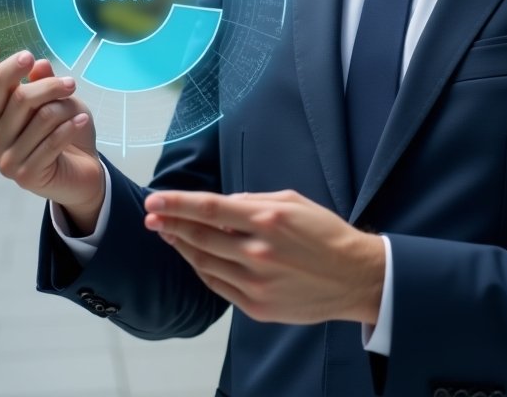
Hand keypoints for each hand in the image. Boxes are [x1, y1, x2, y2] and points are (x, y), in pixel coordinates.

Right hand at [0, 42, 103, 231]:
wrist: (80, 172)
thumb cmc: (65, 130)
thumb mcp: (58, 100)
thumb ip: (44, 84)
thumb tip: (39, 65)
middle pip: (18, 96)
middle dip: (50, 86)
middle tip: (71, 83)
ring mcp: (3, 158)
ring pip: (41, 117)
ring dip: (66, 109)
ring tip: (78, 110)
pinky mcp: (23, 175)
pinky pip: (52, 141)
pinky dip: (71, 127)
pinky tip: (81, 120)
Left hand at [142, 189, 384, 325]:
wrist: (354, 276)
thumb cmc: (325, 234)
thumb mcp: (293, 201)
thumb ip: (254, 201)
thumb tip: (223, 204)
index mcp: (268, 219)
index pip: (210, 208)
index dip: (178, 204)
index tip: (155, 200)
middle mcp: (259, 252)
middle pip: (201, 237)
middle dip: (171, 224)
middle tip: (152, 215)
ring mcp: (256, 282)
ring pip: (205, 263)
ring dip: (182, 247)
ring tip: (167, 233)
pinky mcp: (257, 306)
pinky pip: (218, 286)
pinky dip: (202, 270)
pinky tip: (193, 257)